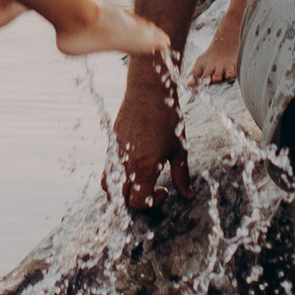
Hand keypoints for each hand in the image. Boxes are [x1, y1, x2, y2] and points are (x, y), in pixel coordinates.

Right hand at [115, 53, 187, 213]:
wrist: (148, 90)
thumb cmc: (167, 118)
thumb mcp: (179, 149)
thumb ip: (182, 175)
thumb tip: (187, 195)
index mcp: (144, 168)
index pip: (138, 202)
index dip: (152, 203)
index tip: (164, 190)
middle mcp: (126, 164)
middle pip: (120, 198)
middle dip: (135, 201)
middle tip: (150, 191)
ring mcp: (115, 153)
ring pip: (109, 185)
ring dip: (122, 190)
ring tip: (139, 182)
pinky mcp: (111, 143)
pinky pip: (108, 168)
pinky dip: (117, 175)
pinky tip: (134, 165)